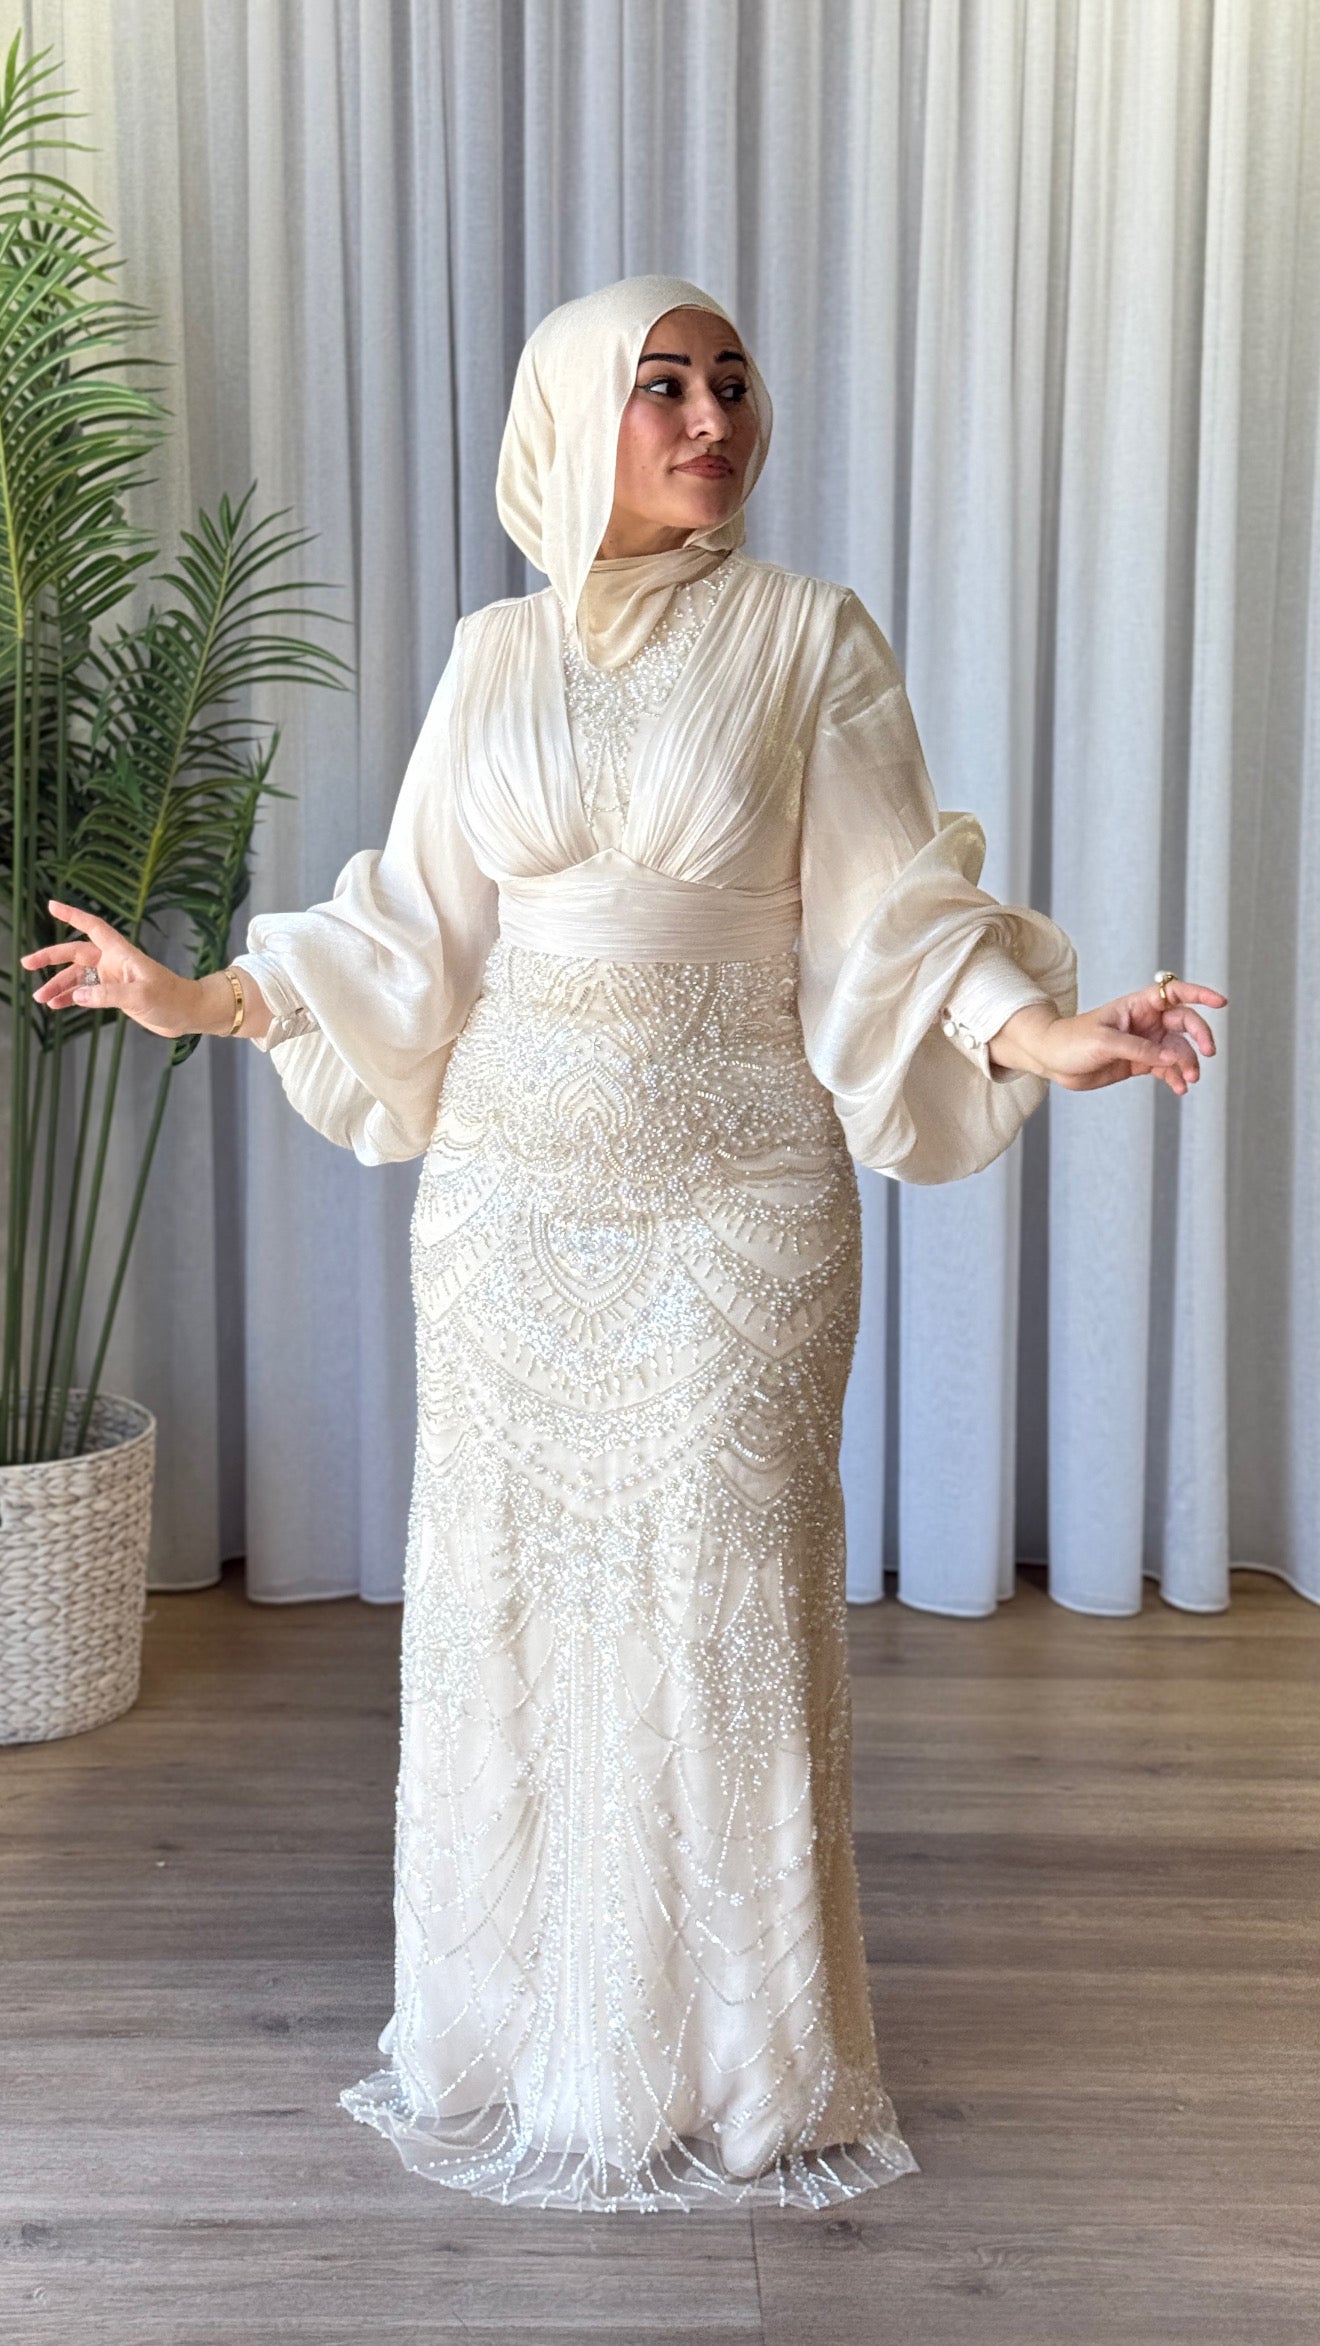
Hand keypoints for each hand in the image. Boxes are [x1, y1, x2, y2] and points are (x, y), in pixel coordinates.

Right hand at [21, 899, 198, 1038]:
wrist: (188, 1013)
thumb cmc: (171, 998)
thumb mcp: (139, 995)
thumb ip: (107, 995)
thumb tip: (77, 995)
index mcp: (121, 953)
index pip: (93, 927)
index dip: (73, 916)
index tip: (52, 906)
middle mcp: (114, 962)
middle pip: (76, 954)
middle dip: (51, 958)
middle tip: (27, 963)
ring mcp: (113, 978)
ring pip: (78, 977)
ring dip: (59, 985)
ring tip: (40, 998)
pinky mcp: (115, 994)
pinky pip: (86, 992)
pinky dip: (71, 998)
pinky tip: (57, 1005)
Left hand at [1019, 977, 1226, 1093]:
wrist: (1052, 1060)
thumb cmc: (1071, 1040)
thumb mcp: (1103, 1042)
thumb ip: (1138, 1048)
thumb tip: (1170, 1056)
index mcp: (1138, 1005)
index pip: (1175, 993)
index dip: (1200, 994)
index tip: (1221, 1003)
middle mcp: (1146, 1021)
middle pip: (1185, 1023)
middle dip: (1199, 1037)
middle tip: (1207, 1054)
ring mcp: (1145, 1042)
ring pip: (1178, 1050)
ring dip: (1188, 1063)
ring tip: (1188, 1079)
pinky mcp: (1140, 1063)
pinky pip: (1166, 1069)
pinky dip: (1176, 1078)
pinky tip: (1179, 1088)